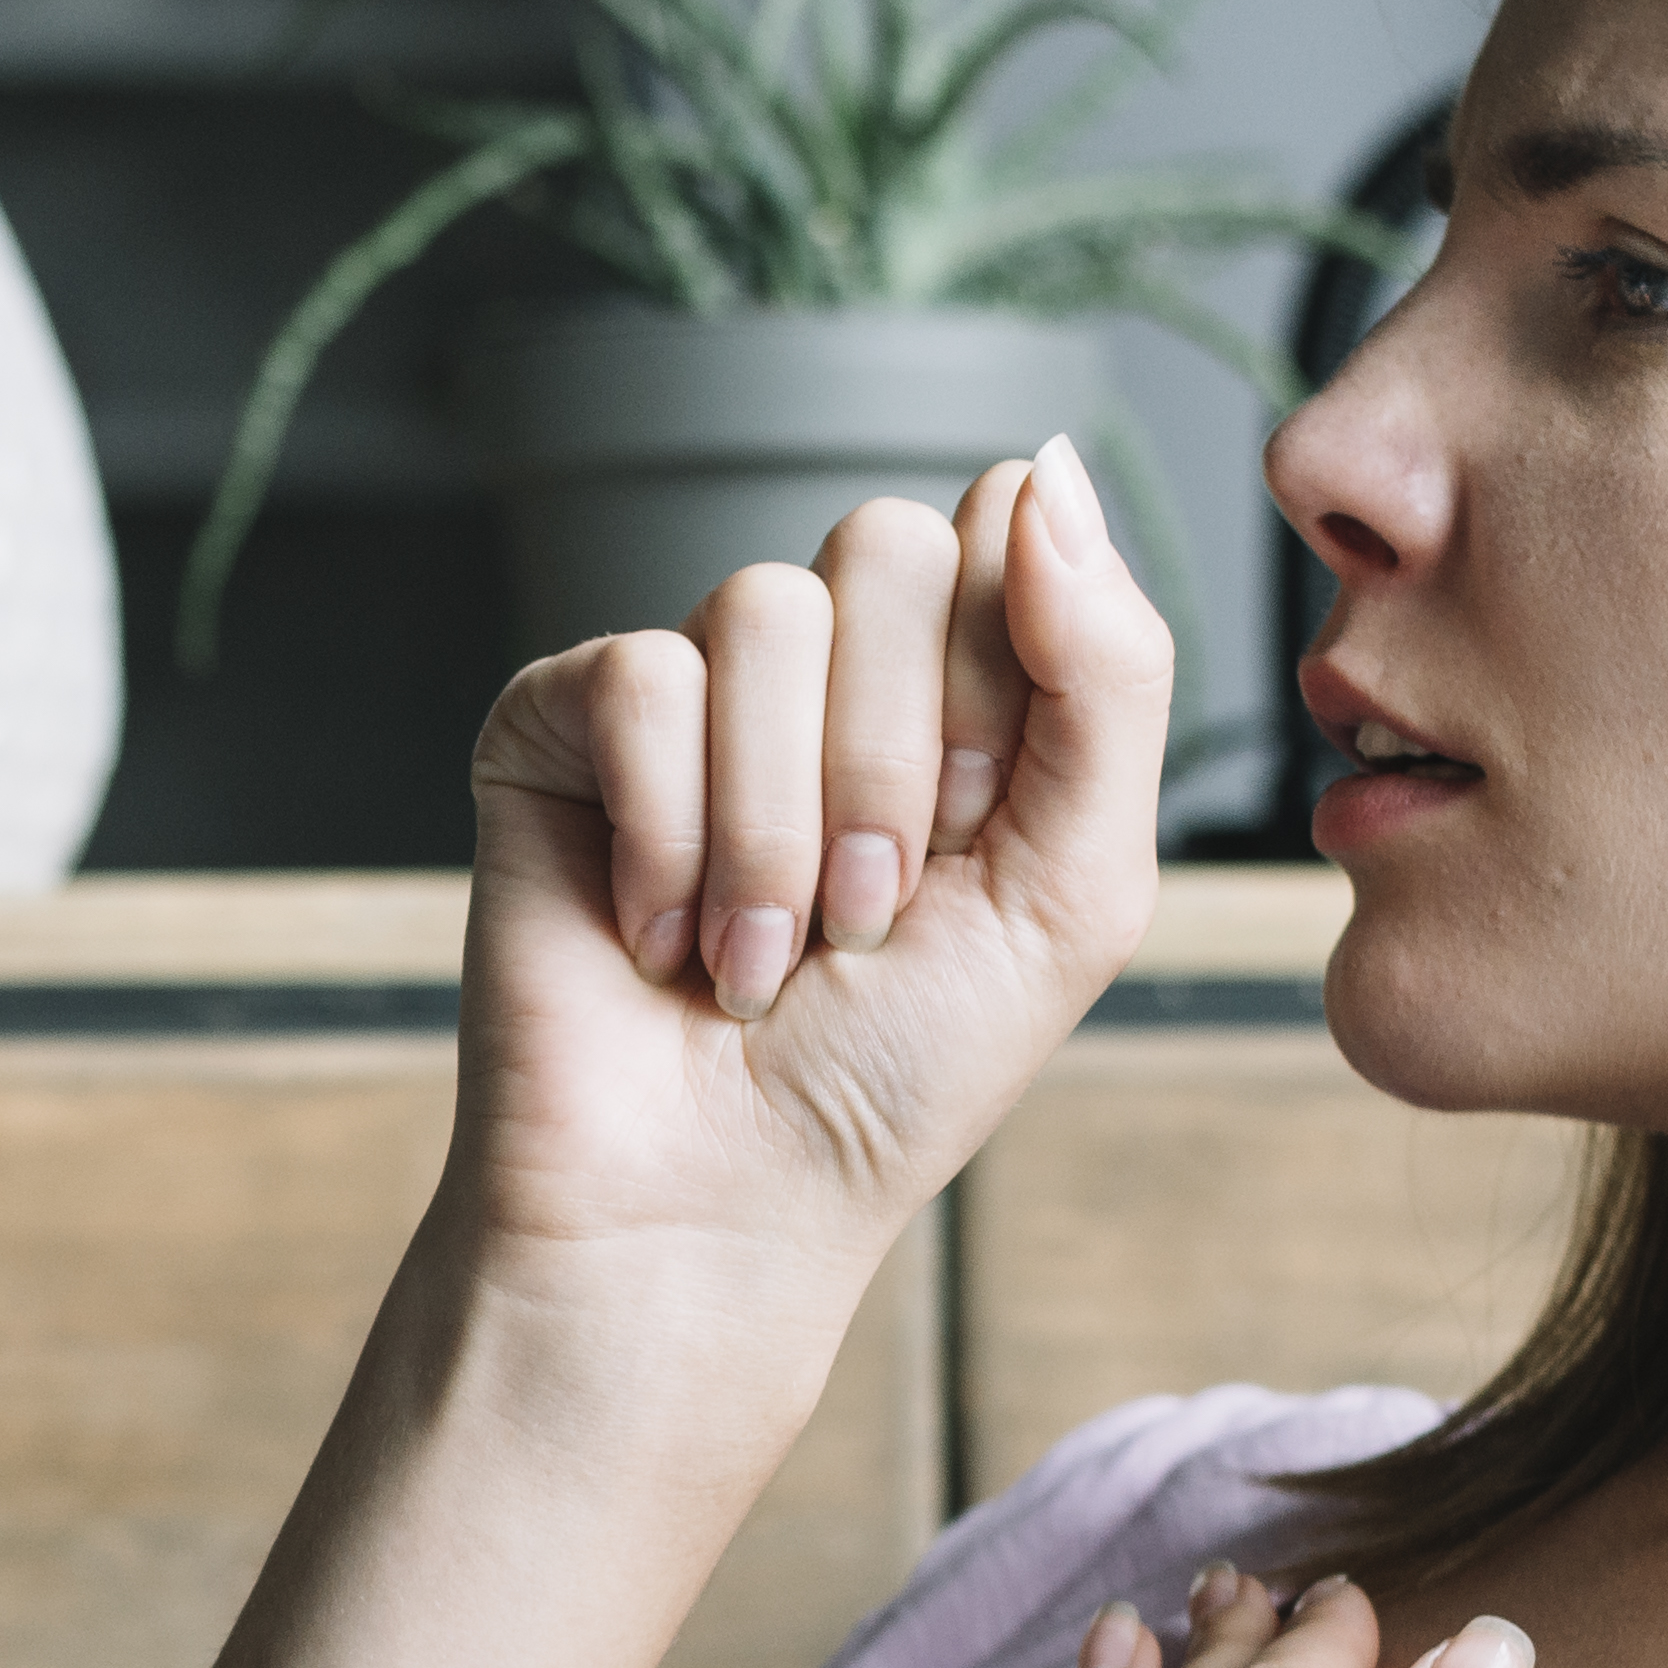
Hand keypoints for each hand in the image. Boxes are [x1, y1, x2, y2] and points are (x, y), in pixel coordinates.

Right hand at [448, 435, 1173, 1304]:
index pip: (1005, 524)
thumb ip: (1110, 672)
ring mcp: (686, 684)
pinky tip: (660, 938)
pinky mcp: (558, 723)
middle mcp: (823, 662)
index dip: (1002, 679)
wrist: (717, 1204)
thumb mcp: (1077, 886)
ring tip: (761, 956)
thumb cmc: (898, 1073)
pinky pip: (637, 679)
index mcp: (957, 678)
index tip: (970, 835)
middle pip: (888, 544)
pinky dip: (670, 834)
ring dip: (780, 824)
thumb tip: (1050, 463)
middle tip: (868, 913)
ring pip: (761, 608)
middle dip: (892, 758)